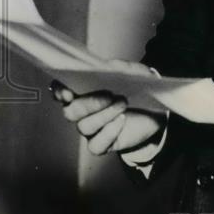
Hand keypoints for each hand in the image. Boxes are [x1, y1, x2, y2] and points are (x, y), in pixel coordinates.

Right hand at [50, 61, 164, 155]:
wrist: (154, 113)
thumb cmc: (136, 91)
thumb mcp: (132, 73)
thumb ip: (119, 68)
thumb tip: (108, 67)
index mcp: (83, 92)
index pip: (61, 92)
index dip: (59, 92)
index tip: (67, 92)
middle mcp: (82, 112)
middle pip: (70, 112)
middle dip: (89, 103)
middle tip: (110, 95)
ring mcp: (91, 129)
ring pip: (84, 127)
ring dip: (105, 114)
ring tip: (123, 103)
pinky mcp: (102, 144)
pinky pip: (96, 145)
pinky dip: (109, 133)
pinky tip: (122, 120)